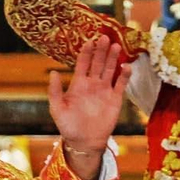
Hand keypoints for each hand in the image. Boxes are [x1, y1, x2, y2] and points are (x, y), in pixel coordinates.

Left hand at [49, 37, 130, 162]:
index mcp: (78, 83)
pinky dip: (124, 75)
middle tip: (104, 37)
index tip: (90, 40)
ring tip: (116, 46)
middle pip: (98, 62)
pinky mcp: (115, 99)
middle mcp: (92, 83)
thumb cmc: (68, 126)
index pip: (83, 63)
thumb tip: (54, 72)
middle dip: (101, 50)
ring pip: (110, 69)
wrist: (84, 142)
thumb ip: (55, 91)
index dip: (86, 51)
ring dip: (113, 58)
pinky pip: (121, 84)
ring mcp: (105, 90)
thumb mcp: (57, 108)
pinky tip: (126, 66)